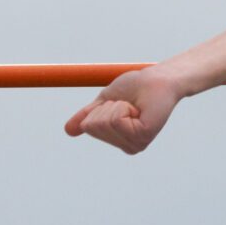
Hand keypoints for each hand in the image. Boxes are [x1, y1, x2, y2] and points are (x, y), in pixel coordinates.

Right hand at [64, 67, 182, 154]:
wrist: (157, 78)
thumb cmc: (135, 87)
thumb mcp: (104, 101)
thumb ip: (87, 116)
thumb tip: (67, 131)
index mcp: (118, 140)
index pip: (88, 126)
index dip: (99, 108)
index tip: (119, 103)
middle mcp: (128, 146)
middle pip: (94, 126)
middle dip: (107, 107)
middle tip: (128, 103)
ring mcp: (136, 143)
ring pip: (104, 122)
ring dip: (116, 106)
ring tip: (134, 106)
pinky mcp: (143, 135)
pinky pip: (116, 120)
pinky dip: (123, 107)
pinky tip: (139, 109)